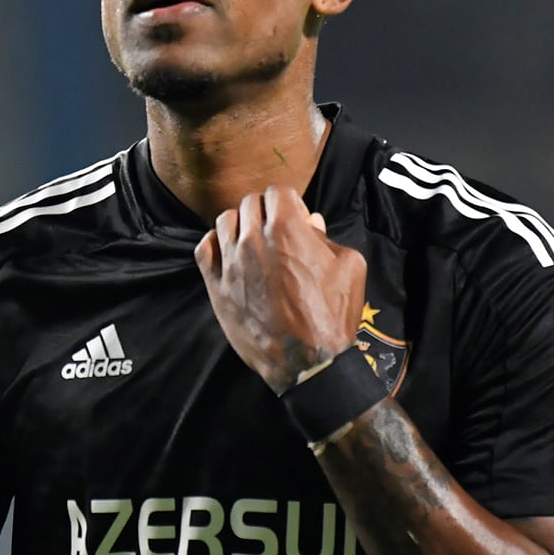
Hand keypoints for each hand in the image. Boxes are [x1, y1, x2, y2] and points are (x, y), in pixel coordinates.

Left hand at [194, 185, 367, 392]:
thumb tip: (311, 222)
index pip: (278, 191)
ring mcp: (231, 263)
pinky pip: (204, 248)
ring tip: (252, 240)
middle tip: (276, 231)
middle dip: (265, 211)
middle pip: (250, 203)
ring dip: (240, 224)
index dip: (289, 201)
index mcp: (287, 228)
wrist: (307, 363)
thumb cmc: (333, 315)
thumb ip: (328, 237)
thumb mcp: (349, 267)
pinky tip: (228, 252)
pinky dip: (215, 243)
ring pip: (225, 221)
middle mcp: (253, 239)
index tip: (294, 217)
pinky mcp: (216, 286)